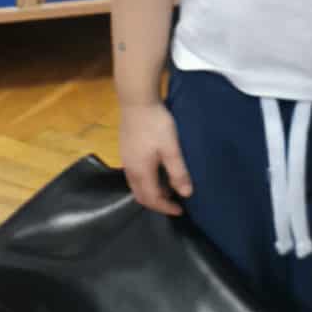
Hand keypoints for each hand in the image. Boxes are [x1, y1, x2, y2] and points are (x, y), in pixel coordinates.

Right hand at [119, 101, 192, 215]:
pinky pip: (134, 175)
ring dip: (151, 192)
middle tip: (173, 203)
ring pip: (136, 186)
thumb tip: (186, 193)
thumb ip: (178, 172)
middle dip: (157, 203)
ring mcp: (126, 160)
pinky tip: (157, 173)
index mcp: (141, 172)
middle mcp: (130, 170)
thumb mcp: (171, 148)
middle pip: (141, 196)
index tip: (180, 211)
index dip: (166, 208)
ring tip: (168, 189)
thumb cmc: (156, 124)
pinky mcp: (126, 150)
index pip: (152, 199)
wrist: (137, 101)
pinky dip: (146, 182)